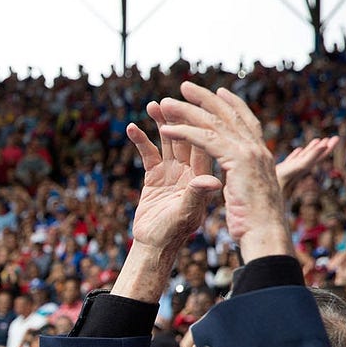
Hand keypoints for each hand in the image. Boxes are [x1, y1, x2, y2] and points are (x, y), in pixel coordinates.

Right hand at [126, 100, 221, 256]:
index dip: (197, 123)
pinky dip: (141, 141)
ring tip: (153, 105)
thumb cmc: (173, 234)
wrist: (154, 247)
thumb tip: (212, 179)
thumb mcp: (185, 214)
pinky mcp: (155, 177)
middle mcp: (189, 170)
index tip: (188, 105)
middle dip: (179, 117)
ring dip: (162, 122)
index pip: (203, 143)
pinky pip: (149, 154)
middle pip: (187, 136)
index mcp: (202, 175)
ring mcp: (172, 172)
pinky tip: (133, 128)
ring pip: (169, 140)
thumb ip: (196, 195)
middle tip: (169, 99)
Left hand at [156, 83, 286, 254]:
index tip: (217, 93)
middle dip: (204, 99)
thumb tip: (236, 175)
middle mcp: (256, 149)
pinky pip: (204, 140)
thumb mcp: (248, 192)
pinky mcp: (237, 161)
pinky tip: (166, 129)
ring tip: (164, 103)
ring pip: (212, 123)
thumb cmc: (257, 222)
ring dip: (187, 111)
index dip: (230, 105)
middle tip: (184, 87)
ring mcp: (249, 153)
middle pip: (227, 115)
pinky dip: (184, 133)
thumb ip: (241, 177)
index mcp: (259, 155)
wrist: (265, 234)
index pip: (244, 121)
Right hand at [275, 136, 339, 194]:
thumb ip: (312, 156)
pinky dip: (296, 154)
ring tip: (318, 140)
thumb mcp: (300, 165)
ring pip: (303, 157)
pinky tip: (299, 150)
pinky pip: (291, 161)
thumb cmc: (282, 180)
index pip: (320, 156)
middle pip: (315, 156)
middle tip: (334, 138)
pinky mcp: (281, 171)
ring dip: (311, 149)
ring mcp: (290, 170)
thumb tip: (325, 145)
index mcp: (306, 167)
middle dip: (324, 146)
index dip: (329, 147)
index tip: (337, 138)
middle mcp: (300, 168)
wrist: (265, 193)